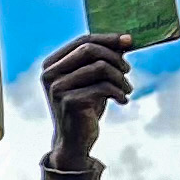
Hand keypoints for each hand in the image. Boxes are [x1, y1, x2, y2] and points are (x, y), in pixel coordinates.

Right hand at [38, 34, 136, 168]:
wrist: (74, 141)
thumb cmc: (85, 106)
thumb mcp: (92, 80)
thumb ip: (103, 59)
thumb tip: (126, 40)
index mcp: (52, 64)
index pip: (83, 41)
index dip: (108, 39)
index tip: (130, 41)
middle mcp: (50, 74)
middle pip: (89, 50)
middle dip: (114, 57)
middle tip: (128, 69)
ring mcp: (57, 88)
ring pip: (99, 67)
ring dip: (120, 77)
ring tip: (128, 89)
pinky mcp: (69, 102)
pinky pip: (103, 87)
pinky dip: (119, 92)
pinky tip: (123, 101)